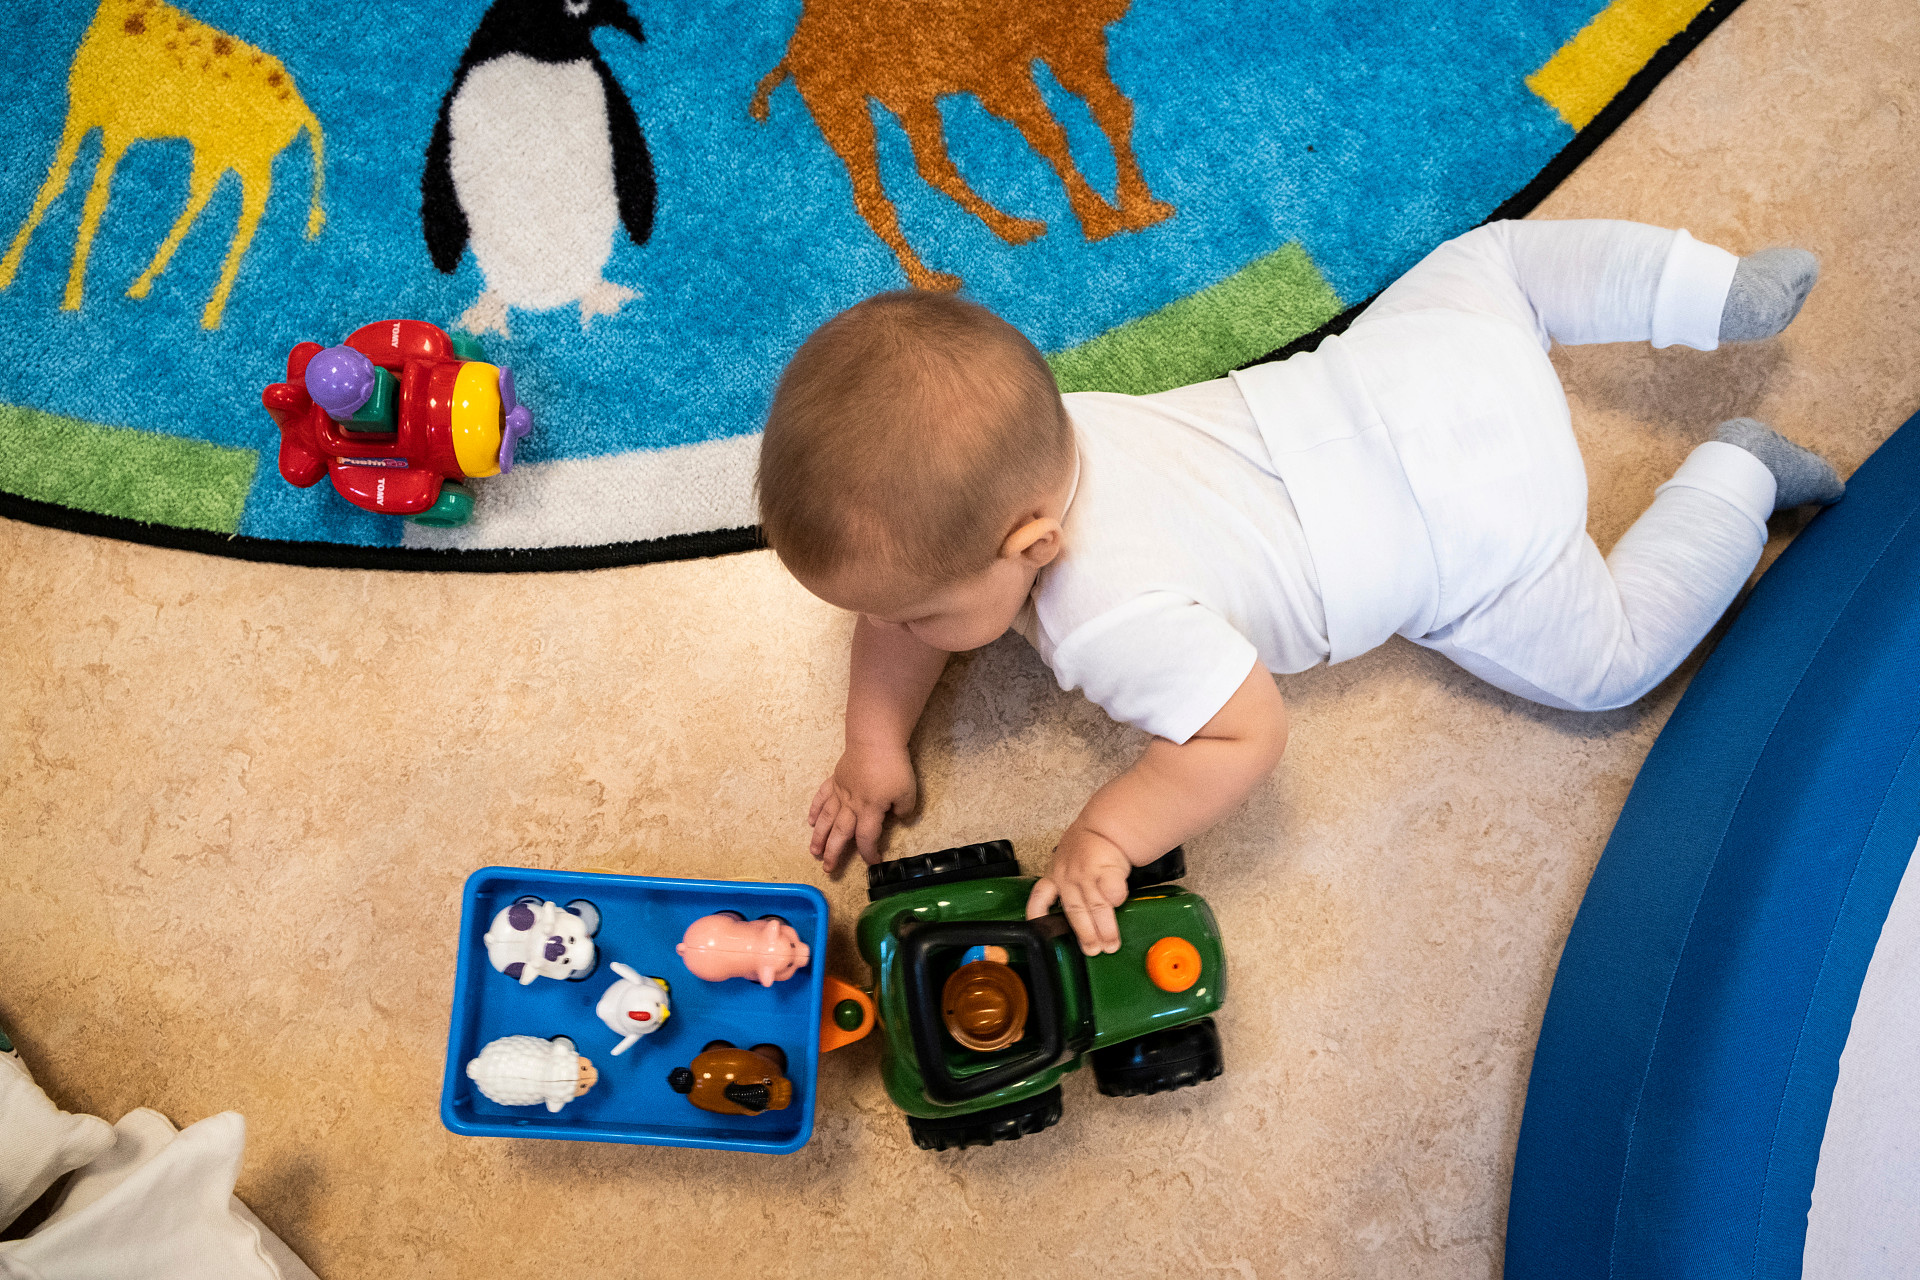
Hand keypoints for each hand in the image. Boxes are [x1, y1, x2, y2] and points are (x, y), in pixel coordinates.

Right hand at [808, 741, 916, 872]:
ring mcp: (840, 792)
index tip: (874, 862)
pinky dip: (815, 809)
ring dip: (819, 837)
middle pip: (840, 834)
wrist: (875, 740)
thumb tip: (897, 818)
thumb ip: (903, 810)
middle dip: (834, 853)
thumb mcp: (908, 792)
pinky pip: (821, 797)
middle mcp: (851, 805)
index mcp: (870, 810)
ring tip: (814, 852)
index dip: (869, 853)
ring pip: (826, 819)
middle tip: (828, 868)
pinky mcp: (835, 780)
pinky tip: (811, 821)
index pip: (866, 838)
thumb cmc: (893, 766)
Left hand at [1026, 826, 1133, 954]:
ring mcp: (1086, 873)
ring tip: (1111, 944)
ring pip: (1095, 906)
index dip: (1037, 917)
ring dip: (1105, 928)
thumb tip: (1074, 916)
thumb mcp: (1065, 862)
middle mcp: (1067, 877)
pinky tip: (1119, 905)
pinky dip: (1116, 899)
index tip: (1040, 932)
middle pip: (1075, 911)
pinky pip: (1112, 891)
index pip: (1039, 899)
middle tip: (1094, 949)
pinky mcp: (1106, 869)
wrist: (1105, 827)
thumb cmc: (1088, 846)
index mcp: (1053, 876)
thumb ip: (1065, 885)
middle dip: (1085, 934)